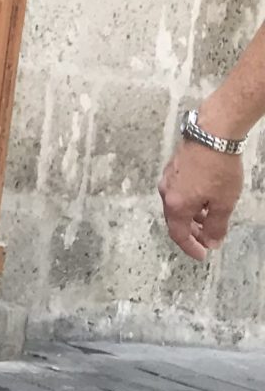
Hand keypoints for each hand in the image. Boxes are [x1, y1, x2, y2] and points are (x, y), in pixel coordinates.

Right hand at [159, 138, 243, 259]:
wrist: (212, 136)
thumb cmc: (218, 168)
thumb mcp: (223, 204)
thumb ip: (216, 226)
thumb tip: (212, 241)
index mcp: (177, 205)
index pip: (179, 235)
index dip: (191, 248)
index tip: (202, 255)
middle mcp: (167, 193)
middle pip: (176, 220)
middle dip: (192, 233)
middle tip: (208, 239)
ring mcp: (168, 179)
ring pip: (177, 206)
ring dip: (192, 217)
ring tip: (210, 219)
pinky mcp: (173, 168)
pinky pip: (178, 192)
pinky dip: (190, 202)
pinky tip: (205, 199)